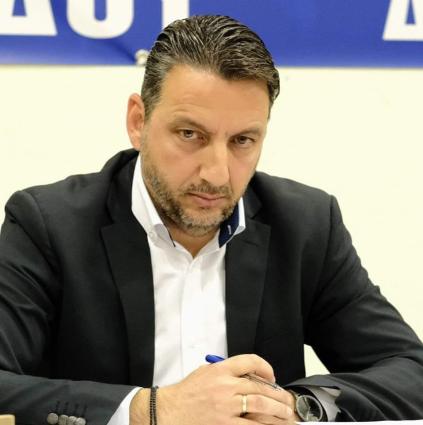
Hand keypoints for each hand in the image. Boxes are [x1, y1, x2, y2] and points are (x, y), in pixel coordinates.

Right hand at [130, 354, 298, 424]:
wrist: (167, 412)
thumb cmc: (184, 394)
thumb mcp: (204, 373)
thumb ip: (225, 372)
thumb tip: (247, 376)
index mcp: (219, 370)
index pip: (249, 361)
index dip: (265, 367)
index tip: (272, 377)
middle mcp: (224, 385)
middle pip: (259, 387)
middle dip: (277, 395)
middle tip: (287, 401)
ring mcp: (225, 406)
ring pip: (260, 405)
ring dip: (277, 411)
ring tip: (287, 416)